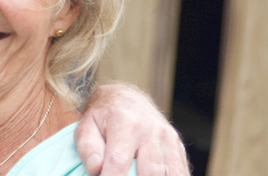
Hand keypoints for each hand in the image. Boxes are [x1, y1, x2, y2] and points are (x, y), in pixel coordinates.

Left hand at [74, 82, 189, 175]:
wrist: (128, 99)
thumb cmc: (104, 118)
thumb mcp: (87, 127)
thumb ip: (88, 148)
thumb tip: (95, 168)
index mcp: (125, 123)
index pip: (118, 161)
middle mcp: (151, 130)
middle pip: (150, 171)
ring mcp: (168, 139)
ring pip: (170, 173)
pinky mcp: (178, 148)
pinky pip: (180, 172)